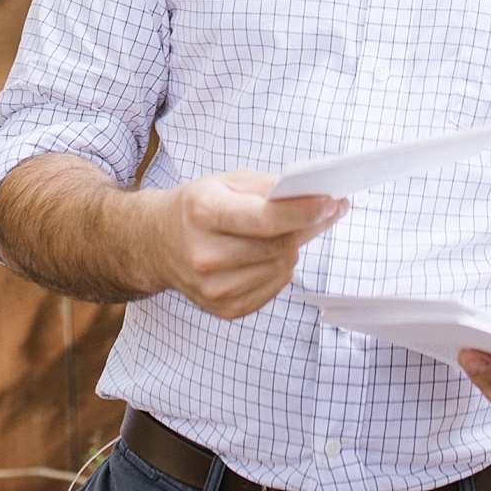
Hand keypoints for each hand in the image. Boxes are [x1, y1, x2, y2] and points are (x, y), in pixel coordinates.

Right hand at [141, 171, 345, 319]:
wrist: (157, 242)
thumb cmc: (199, 207)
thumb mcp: (229, 181)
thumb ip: (271, 187)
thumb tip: (315, 197)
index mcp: (204, 213)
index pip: (266, 219)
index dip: (304, 211)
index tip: (332, 200)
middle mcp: (204, 254)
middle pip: (280, 245)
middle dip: (311, 224)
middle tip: (330, 208)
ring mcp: (212, 287)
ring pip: (283, 266)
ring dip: (296, 246)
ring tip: (292, 229)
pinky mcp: (223, 308)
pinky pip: (275, 287)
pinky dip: (282, 268)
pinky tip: (271, 253)